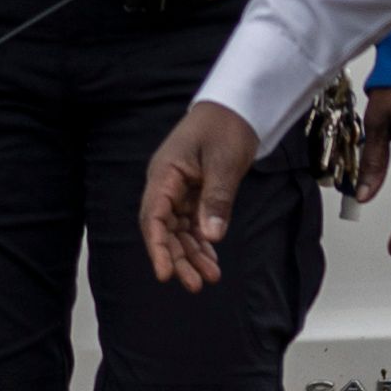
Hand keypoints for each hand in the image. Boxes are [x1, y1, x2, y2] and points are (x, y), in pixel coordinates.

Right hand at [143, 98, 260, 293]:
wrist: (237, 106)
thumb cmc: (226, 126)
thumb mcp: (224, 162)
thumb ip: (216, 199)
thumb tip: (211, 236)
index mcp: (164, 175)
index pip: (154, 218)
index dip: (158, 248)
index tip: (165, 274)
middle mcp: (166, 185)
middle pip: (165, 229)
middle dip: (178, 258)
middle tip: (197, 284)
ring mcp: (179, 189)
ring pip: (179, 230)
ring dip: (192, 254)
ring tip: (210, 277)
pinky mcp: (194, 192)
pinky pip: (193, 223)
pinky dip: (202, 241)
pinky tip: (212, 259)